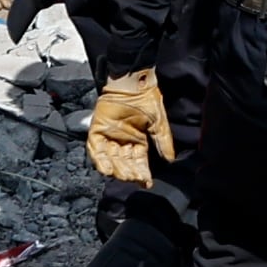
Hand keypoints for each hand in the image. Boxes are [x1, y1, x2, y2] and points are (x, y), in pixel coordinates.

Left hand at [87, 67, 170, 184]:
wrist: (133, 84)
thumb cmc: (148, 101)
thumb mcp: (159, 123)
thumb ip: (163, 142)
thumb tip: (170, 160)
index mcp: (138, 141)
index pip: (139, 162)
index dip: (142, 173)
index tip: (147, 182)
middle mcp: (123, 142)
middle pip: (124, 162)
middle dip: (129, 172)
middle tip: (134, 178)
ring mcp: (109, 137)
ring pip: (111, 158)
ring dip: (116, 168)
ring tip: (123, 175)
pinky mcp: (97, 130)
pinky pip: (96, 149)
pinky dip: (100, 159)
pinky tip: (106, 169)